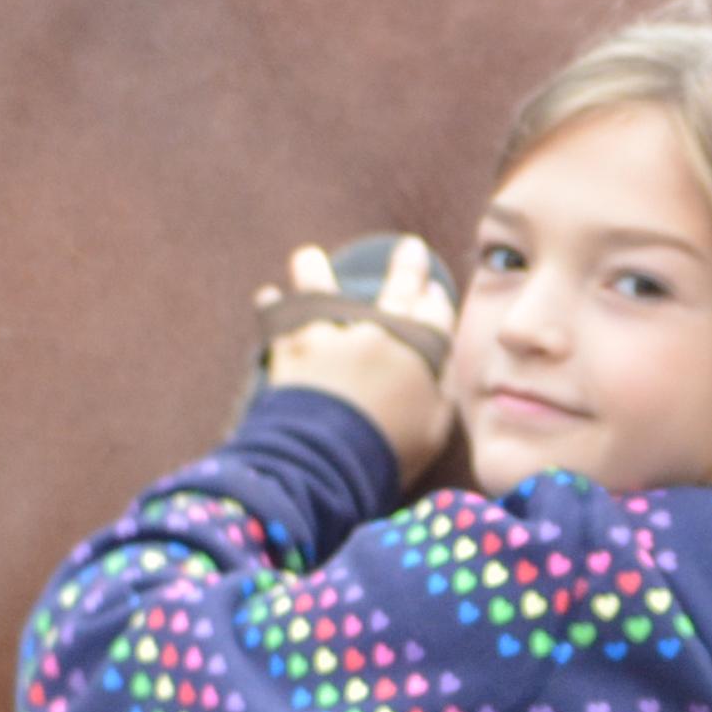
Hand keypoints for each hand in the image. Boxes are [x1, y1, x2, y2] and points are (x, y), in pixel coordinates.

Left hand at [258, 241, 457, 488]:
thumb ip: (442, 389)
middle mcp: (377, 330)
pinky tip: (268, 297)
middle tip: (411, 248)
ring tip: (309, 257)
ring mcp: (330, 332)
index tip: (432, 287)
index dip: (435, 299)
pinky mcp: (290, 344)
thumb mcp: (434, 429)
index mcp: (419, 350)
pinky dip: (272, 305)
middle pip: (398, 287)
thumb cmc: (387, 453)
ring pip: (320, 285)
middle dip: (408, 266)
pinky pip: (277, 315)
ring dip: (315, 269)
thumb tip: (444, 362)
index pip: (435, 312)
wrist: (326, 463)